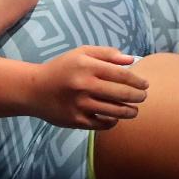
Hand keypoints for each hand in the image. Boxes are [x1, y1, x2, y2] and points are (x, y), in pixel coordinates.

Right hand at [30, 46, 147, 129]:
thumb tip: (131, 60)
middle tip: (142, 97)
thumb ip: (105, 54)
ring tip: (133, 110)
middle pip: (123, 94)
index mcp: (86, 66)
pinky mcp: (76, 120)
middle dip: (138, 97)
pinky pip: (103, 124)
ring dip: (130, 111)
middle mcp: (84, 85)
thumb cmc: (60, 69)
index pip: (122, 75)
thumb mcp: (79, 54)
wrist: (33, 89)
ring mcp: (80, 104)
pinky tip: (114, 117)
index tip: (145, 84)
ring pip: (116, 111)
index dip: (138, 81)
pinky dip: (112, 121)